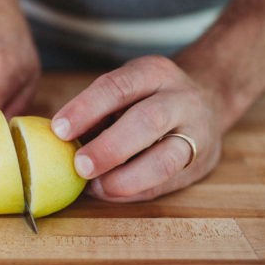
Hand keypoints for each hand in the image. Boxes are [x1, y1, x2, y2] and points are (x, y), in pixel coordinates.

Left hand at [51, 55, 222, 201]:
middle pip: (147, 121)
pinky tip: (111, 192)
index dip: (86, 109)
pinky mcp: (200, 163)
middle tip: (79, 166)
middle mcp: (181, 99)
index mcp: (154, 72)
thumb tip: (57, 144)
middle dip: (109, 148)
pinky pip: (166, 183)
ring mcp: (196, 133)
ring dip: (126, 178)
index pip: (118, 87)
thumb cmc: (147, 99)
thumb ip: (97, 113)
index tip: (59, 130)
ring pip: (164, 159)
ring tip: (96, 187)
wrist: (208, 100)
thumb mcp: (126, 90)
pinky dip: (135, 191)